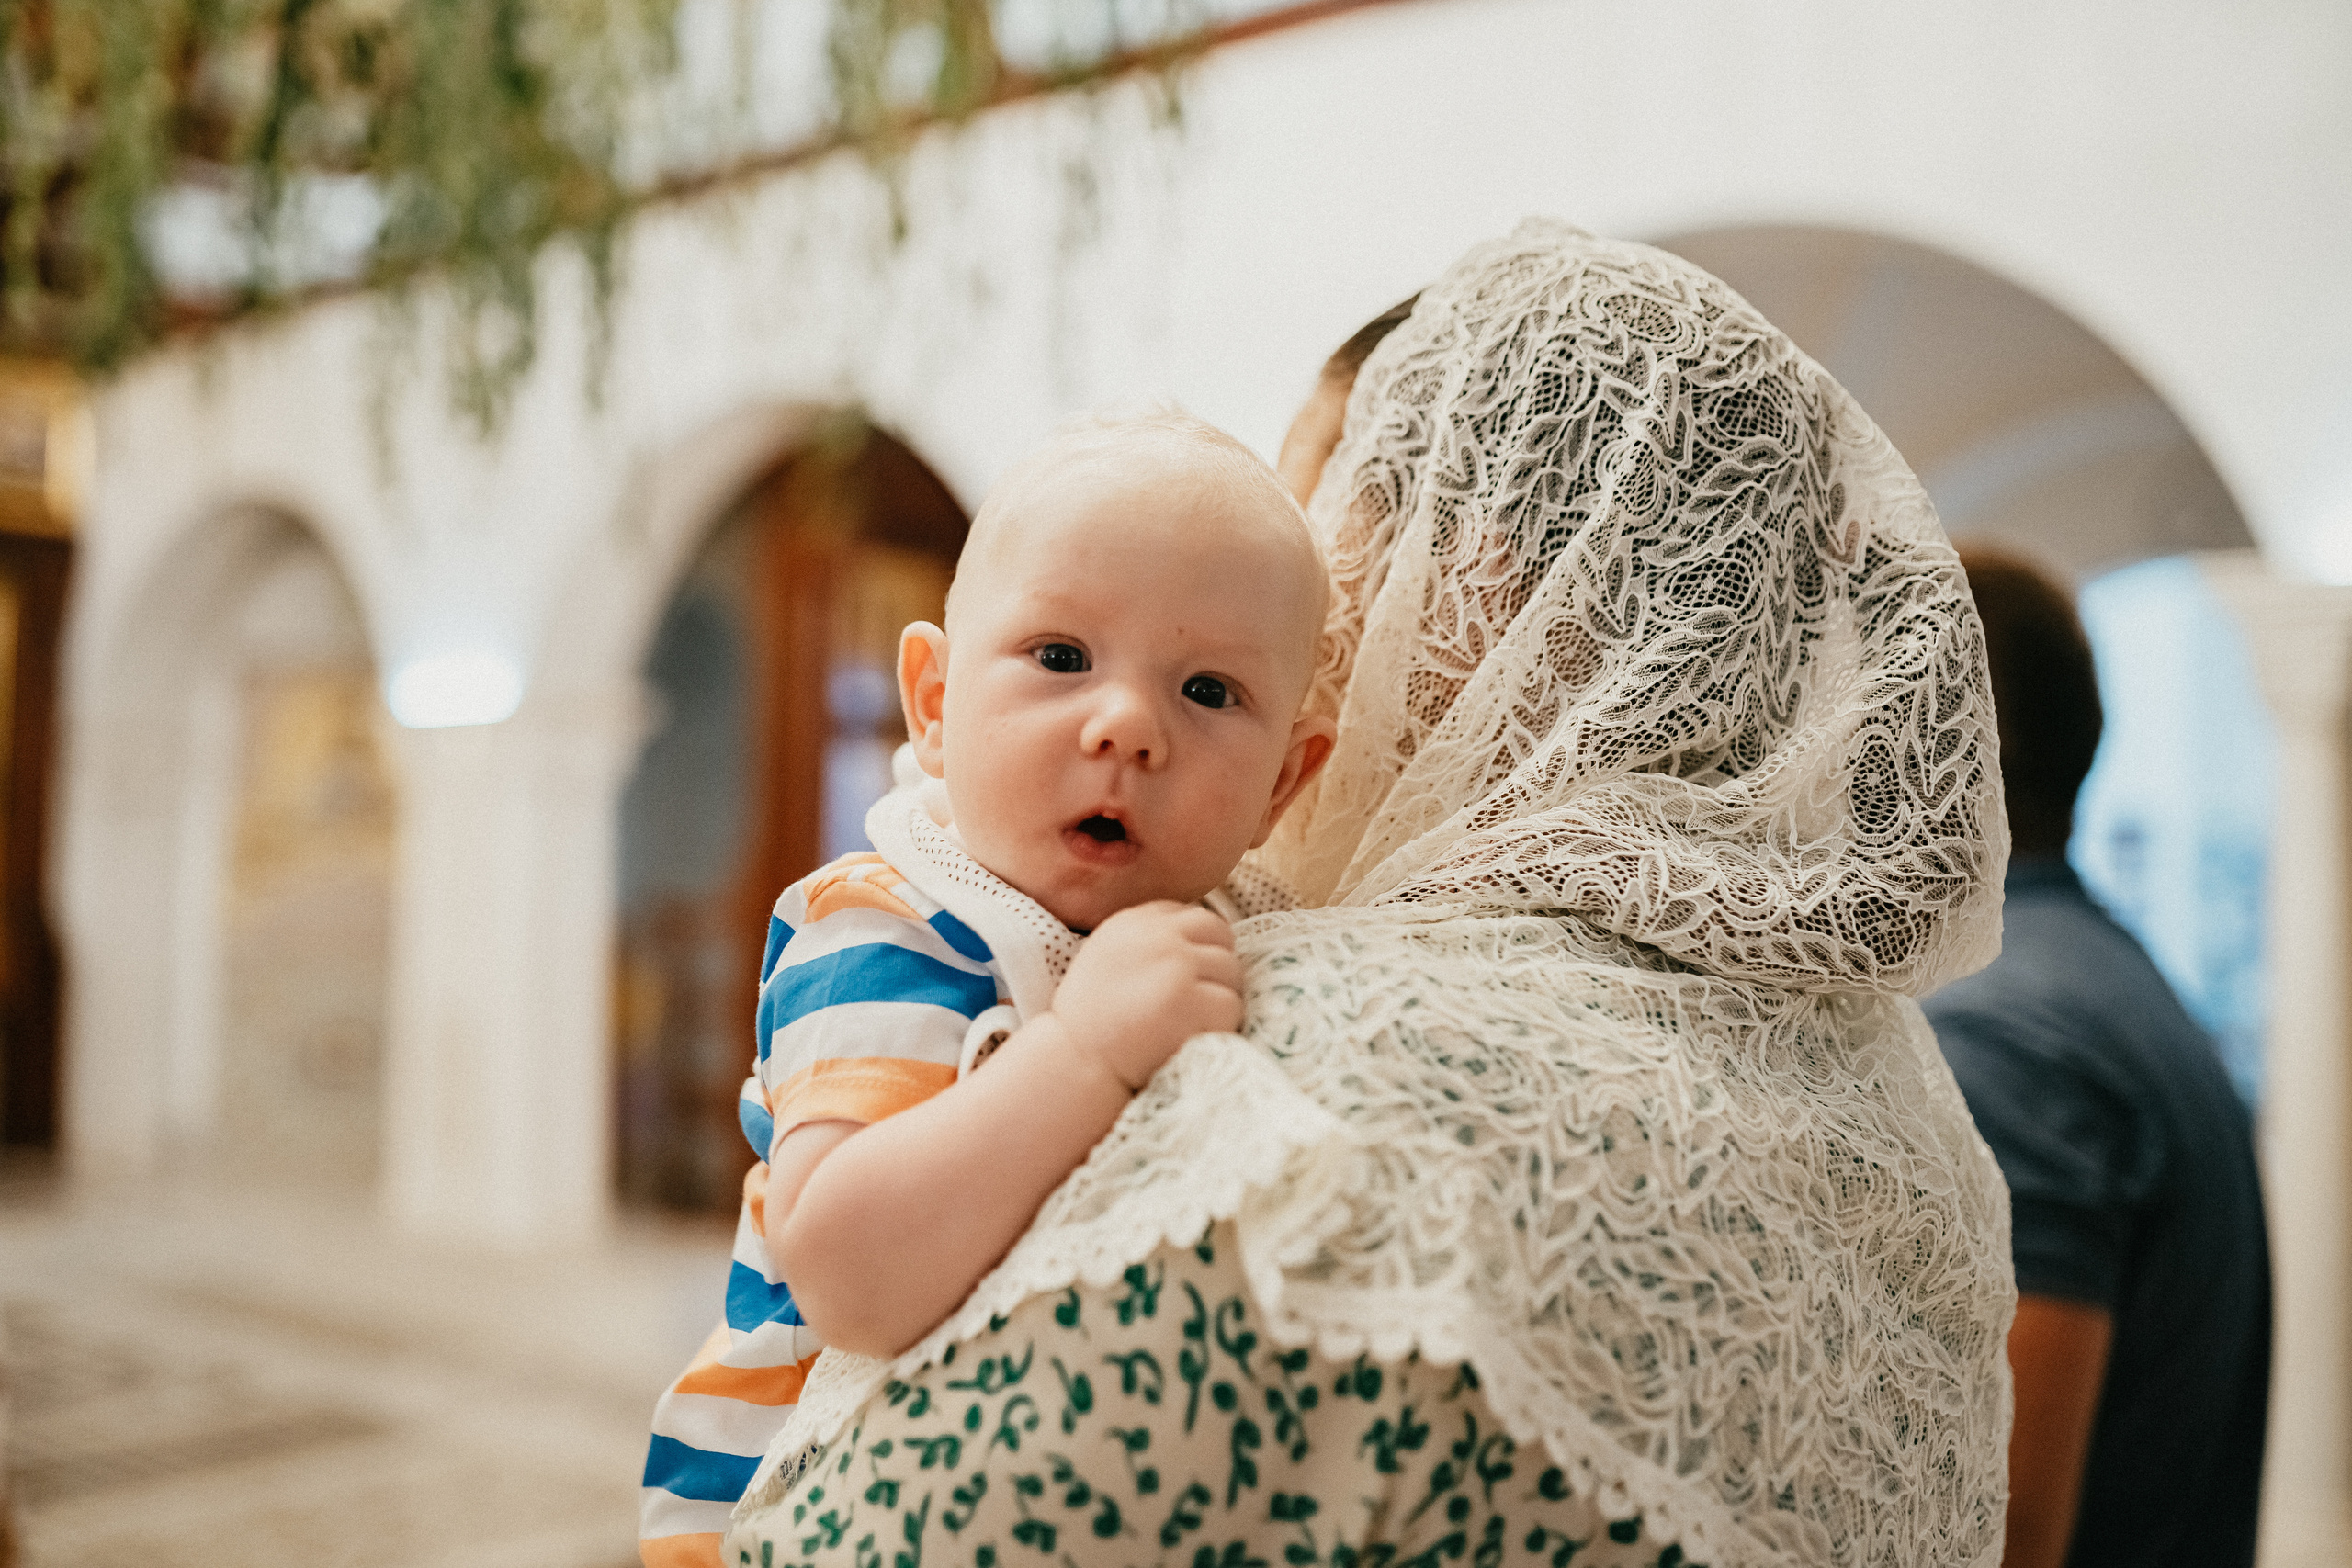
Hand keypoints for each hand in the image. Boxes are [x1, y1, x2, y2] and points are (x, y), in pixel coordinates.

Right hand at [1047, 901, 1240, 1090]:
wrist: (1075, 1060)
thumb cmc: (1091, 1020)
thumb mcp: (1108, 956)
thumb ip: (1148, 940)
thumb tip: (1201, 940)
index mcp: (1135, 921)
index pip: (1195, 916)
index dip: (1199, 948)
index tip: (1183, 979)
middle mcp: (1157, 935)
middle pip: (1220, 936)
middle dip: (1216, 968)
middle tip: (1194, 1003)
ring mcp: (1176, 964)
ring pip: (1232, 973)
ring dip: (1218, 1001)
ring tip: (1184, 1024)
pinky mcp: (1190, 999)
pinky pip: (1231, 1006)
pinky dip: (1219, 1027)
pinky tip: (1189, 1039)